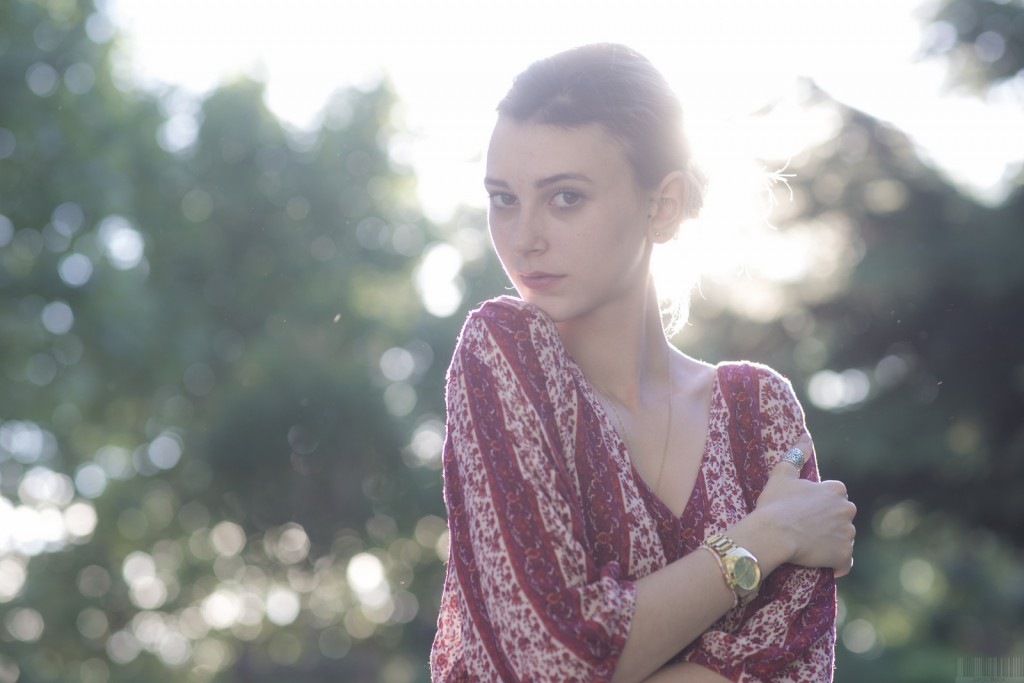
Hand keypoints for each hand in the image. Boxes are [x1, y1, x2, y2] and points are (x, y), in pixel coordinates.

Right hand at [754, 435, 856, 576]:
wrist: (772, 534)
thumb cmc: (775, 503)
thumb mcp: (782, 474)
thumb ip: (796, 454)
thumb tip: (805, 436)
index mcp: (835, 490)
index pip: (835, 495)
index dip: (819, 503)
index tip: (804, 510)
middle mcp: (847, 510)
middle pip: (841, 517)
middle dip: (829, 522)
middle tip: (805, 529)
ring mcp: (847, 534)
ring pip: (843, 538)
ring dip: (831, 542)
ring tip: (809, 546)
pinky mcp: (843, 555)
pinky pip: (844, 562)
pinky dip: (836, 564)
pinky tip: (823, 564)